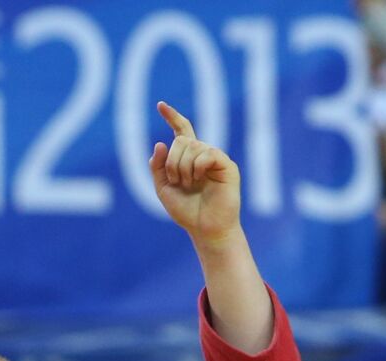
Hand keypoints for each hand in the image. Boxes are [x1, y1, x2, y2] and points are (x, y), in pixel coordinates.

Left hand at [148, 102, 240, 242]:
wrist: (206, 229)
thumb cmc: (187, 212)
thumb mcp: (163, 188)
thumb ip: (158, 167)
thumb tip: (160, 142)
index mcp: (189, 158)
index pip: (182, 131)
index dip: (172, 117)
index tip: (161, 105)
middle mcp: (203, 155)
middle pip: (181, 140)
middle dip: (173, 161)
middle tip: (179, 182)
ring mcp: (216, 159)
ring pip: (192, 146)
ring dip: (183, 168)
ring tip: (190, 185)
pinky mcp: (227, 166)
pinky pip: (207, 153)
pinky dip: (197, 167)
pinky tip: (199, 180)